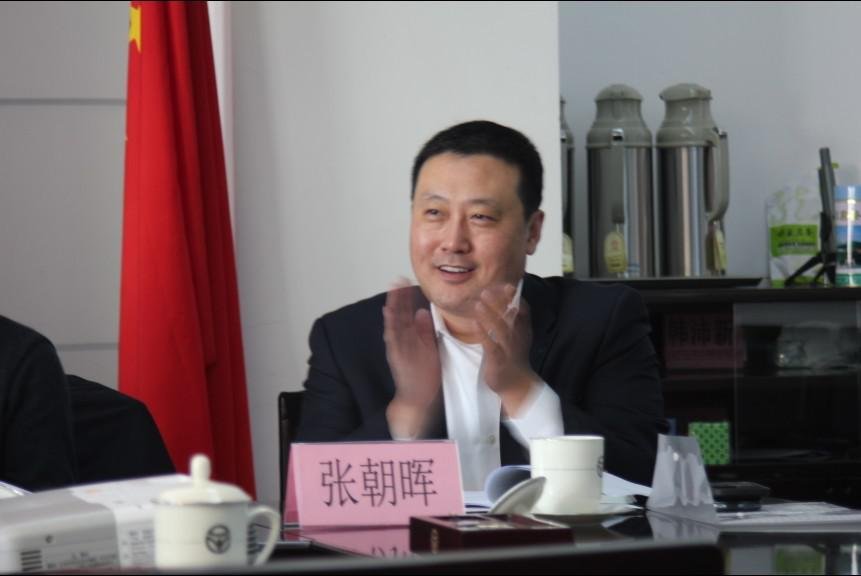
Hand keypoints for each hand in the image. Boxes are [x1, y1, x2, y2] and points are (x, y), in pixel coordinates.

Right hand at [383, 279, 441, 437]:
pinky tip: (389, 312)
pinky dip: (390, 325)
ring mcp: (398, 347)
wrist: (417, 397)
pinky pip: (392, 338)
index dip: (406, 298)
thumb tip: (422, 311)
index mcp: (410, 337)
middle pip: (399, 314)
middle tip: (398, 280)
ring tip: (393, 290)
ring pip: (394, 323)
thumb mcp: (428, 347)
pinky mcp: (396, 355)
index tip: (407, 282)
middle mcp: (401, 340)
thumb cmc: (424, 374)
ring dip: (393, 306)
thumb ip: (425, 330)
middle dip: (398, 297)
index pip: (407, 313)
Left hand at [474, 284, 539, 416]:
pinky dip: (483, 334)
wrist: (517, 384)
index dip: (513, 296)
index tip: (503, 285)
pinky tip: (475, 325)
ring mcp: (509, 348)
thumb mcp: (517, 334)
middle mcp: (518, 336)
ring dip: (489, 316)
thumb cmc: (514, 355)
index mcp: (523, 328)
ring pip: (501, 329)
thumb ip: (512, 316)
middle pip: (510, 316)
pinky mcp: (498, 360)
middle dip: (499, 302)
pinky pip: (491, 346)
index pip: (522, 307)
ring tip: (478, 304)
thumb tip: (504, 295)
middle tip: (485, 290)